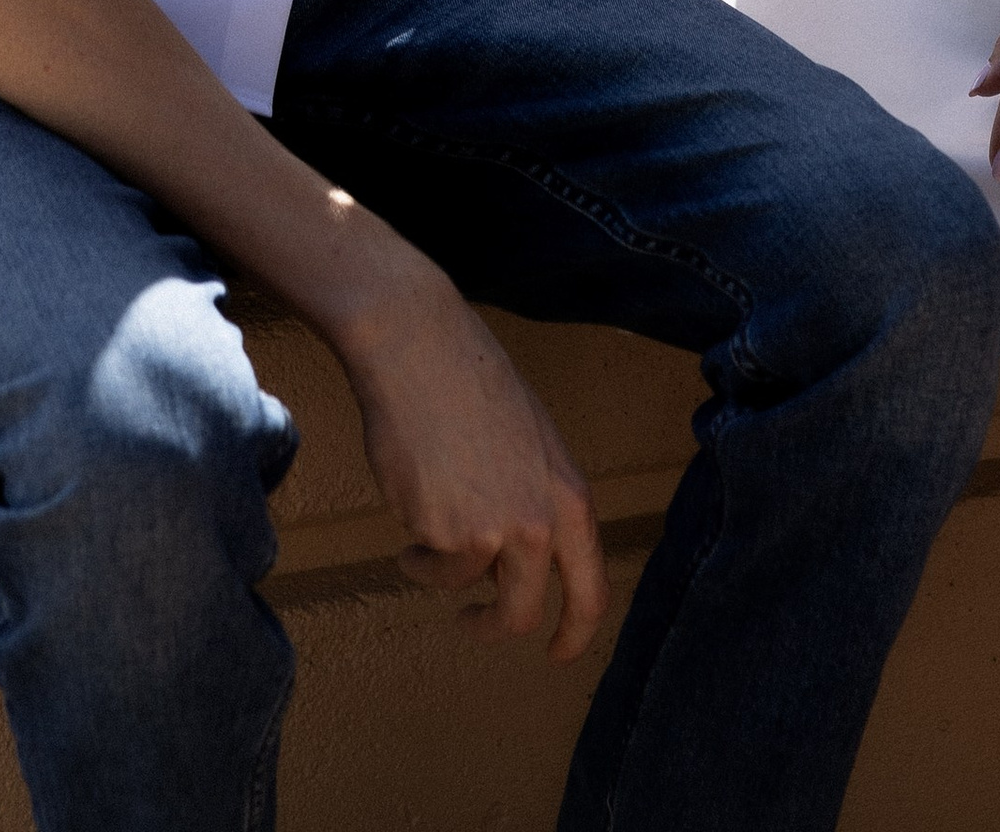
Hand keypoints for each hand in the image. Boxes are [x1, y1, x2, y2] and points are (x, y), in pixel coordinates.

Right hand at [334, 251, 608, 662]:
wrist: (418, 348)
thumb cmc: (471, 381)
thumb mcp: (532, 443)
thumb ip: (538, 500)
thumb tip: (524, 557)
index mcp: (570, 497)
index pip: (590, 590)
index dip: (576, 633)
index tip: (558, 652)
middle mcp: (539, 523)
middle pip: (521, 613)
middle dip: (493, 626)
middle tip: (474, 623)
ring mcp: (491, 531)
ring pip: (465, 586)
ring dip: (440, 570)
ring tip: (423, 535)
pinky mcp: (443, 533)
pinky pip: (430, 563)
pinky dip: (417, 551)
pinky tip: (409, 507)